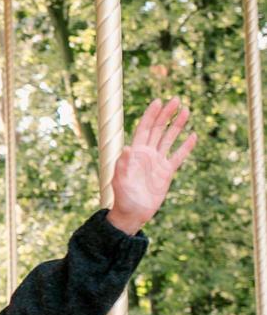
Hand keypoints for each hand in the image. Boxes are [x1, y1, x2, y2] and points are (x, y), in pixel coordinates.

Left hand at [107, 98, 196, 234]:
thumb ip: (122, 164)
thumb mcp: (120, 181)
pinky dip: (186, 146)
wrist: (133, 214)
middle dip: (166, 115)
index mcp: (135, 154)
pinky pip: (178, 156)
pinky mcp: (166, 172)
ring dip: (177, 125)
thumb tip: (126, 148)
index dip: (150, 115)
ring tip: (186, 110)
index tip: (158, 101)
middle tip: (176, 100)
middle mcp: (147, 154)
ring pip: (169, 139)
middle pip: (158, 130)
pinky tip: (193, 135)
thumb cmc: (123, 198)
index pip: (144, 129)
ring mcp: (157, 162)